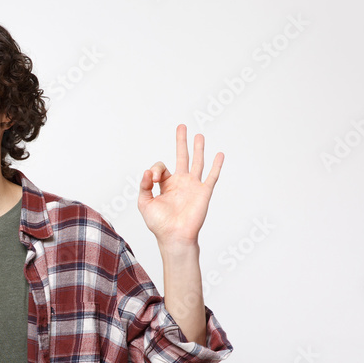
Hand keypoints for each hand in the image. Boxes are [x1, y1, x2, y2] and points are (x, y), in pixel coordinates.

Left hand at [138, 124, 223, 249]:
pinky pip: (212, 176)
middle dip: (181, 141)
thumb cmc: (159, 224)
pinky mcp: (203, 192)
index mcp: (166, 185)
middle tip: (181, 126)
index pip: (161, 167)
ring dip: (198, 148)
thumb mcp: (144, 203)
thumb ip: (144, 186)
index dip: (155, 170)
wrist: (174, 236)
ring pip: (197, 162)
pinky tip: (219, 154)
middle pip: (182, 156)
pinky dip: (216, 165)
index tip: (152, 180)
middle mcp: (180, 183)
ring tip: (199, 135)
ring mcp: (193, 186)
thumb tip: (147, 171)